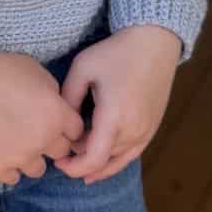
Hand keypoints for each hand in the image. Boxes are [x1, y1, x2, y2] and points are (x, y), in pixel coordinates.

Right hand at [0, 53, 85, 185]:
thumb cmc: (4, 69)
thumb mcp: (39, 72)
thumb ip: (54, 94)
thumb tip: (56, 107)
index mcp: (59, 115)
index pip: (77, 131)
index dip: (66, 125)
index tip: (56, 121)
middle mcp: (44, 139)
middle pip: (60, 151)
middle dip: (51, 141)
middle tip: (36, 130)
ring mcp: (21, 155)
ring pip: (38, 169)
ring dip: (32, 157)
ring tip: (18, 144)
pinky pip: (12, 178)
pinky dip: (9, 168)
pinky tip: (3, 153)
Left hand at [53, 25, 180, 184]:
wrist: (154, 43)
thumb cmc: (116, 53)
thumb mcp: (83, 69)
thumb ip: (69, 98)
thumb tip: (63, 123)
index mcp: (114, 118)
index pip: (93, 159)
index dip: (74, 168)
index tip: (58, 161)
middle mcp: (134, 131)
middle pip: (102, 160)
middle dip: (80, 158)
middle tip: (63, 146)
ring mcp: (146, 132)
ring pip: (117, 160)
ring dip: (97, 161)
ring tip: (77, 157)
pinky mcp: (152, 128)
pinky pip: (131, 154)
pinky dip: (114, 161)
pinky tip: (101, 164)